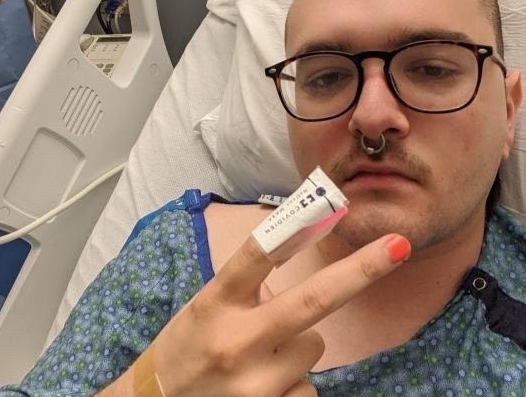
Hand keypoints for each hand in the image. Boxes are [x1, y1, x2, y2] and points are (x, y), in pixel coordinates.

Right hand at [137, 233, 409, 396]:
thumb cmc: (186, 347)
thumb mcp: (206, 308)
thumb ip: (247, 290)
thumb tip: (299, 270)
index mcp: (215, 302)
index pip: (258, 254)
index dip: (298, 225)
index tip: (334, 203)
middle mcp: (235, 340)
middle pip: (309, 300)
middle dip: (359, 271)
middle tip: (397, 247)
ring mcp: (253, 382)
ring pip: (313, 347)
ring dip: (296, 348)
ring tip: (256, 360)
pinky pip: (307, 386)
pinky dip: (291, 383)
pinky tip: (259, 386)